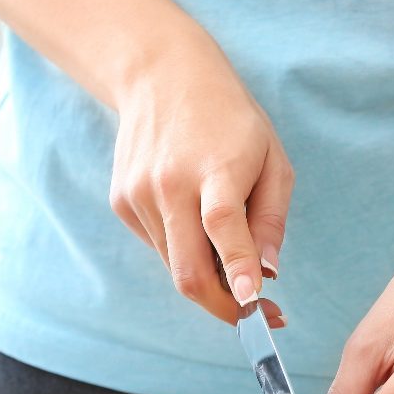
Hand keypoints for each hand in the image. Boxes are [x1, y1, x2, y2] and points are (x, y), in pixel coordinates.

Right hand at [109, 33, 293, 325]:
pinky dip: (182, 249)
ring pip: (174, 265)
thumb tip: (267, 274)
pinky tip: (192, 216)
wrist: (160, 76)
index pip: (223, 224)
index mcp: (215, 167)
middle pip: (188, 268)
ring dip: (206, 277)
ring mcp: (139, 194)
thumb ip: (271, 217)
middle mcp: (170, 183)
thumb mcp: (271, 157)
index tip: (253, 303)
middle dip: (222, 306)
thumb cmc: (230, 120)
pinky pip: (159, 246)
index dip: (237, 268)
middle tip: (256, 318)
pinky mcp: (122, 202)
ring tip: (230, 256)